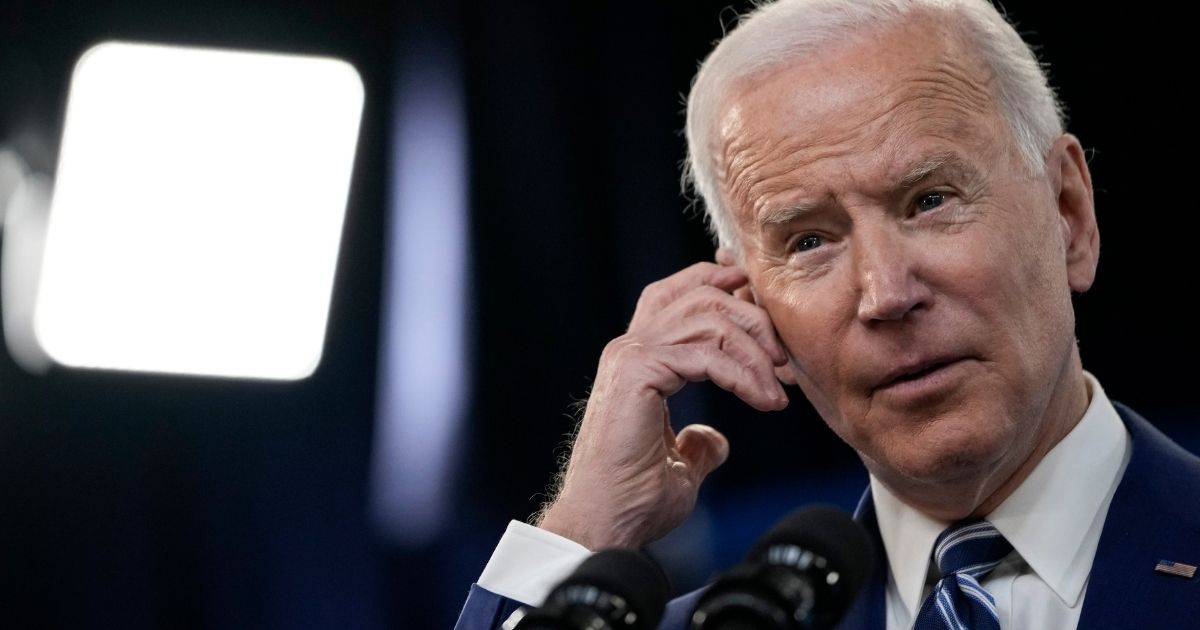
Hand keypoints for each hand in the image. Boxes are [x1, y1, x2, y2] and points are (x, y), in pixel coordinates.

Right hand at [535, 258, 788, 549]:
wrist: (605, 524)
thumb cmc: (633, 500)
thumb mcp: (678, 464)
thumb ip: (697, 444)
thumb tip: (715, 441)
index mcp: (635, 359)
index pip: (677, 295)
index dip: (720, 284)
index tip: (761, 306)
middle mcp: (629, 348)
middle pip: (700, 296)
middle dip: (751, 318)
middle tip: (782, 359)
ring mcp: (630, 356)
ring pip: (707, 317)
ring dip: (754, 348)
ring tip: (777, 388)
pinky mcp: (638, 372)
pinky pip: (706, 355)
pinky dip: (743, 374)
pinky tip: (764, 400)